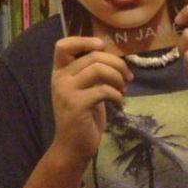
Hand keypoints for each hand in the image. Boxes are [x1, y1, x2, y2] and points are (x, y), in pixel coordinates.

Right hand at [50, 37, 130, 164]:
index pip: (62, 46)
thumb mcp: (84, 90)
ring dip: (119, 78)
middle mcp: (59, 79)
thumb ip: (90, 73)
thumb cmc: (82, 117)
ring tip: (123, 90)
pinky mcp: (77, 105)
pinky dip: (118, 96)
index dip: (84, 41)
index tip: (101, 47)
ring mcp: (66, 92)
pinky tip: (120, 105)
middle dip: (117, 64)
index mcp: (59, 72)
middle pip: (93, 56)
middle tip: (128, 78)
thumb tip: (113, 57)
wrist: (72, 146)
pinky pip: (104, 90)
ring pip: (99, 70)